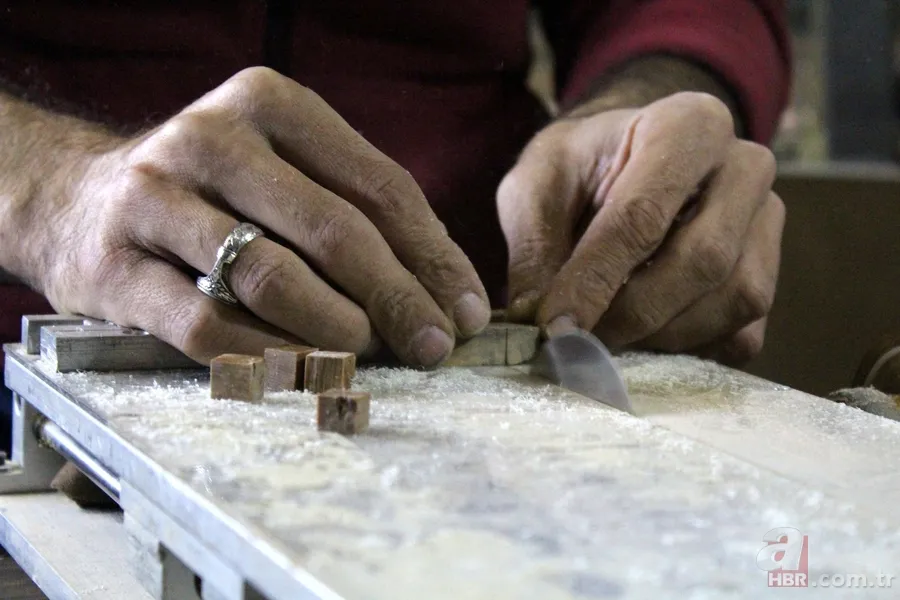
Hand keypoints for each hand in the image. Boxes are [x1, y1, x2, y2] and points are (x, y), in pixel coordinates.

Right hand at [34, 68, 489, 364]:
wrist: (79, 204)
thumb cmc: (214, 195)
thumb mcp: (288, 175)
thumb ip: (360, 217)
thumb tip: (448, 297)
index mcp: (271, 104)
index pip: (379, 185)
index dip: (432, 256)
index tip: (465, 312)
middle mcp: (211, 139)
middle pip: (333, 230)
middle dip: (397, 299)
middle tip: (432, 347)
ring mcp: (156, 198)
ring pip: (272, 277)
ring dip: (336, 329)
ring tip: (367, 355)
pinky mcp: (116, 266)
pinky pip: (208, 326)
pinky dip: (266, 355)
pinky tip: (301, 371)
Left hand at [498, 92, 784, 363]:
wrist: (624, 163)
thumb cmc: (580, 169)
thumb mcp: (536, 186)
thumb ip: (534, 249)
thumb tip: (536, 322)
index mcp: (689, 125)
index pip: (643, 215)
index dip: (595, 280)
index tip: (555, 328)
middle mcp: (745, 167)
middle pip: (702, 260)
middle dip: (631, 314)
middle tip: (576, 341)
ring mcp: (768, 222)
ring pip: (732, 301)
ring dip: (660, 337)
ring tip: (603, 335)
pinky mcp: (771, 274)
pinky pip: (742, 333)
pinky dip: (686, 350)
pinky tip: (641, 338)